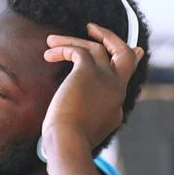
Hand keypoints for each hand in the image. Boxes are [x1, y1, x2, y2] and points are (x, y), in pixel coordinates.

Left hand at [41, 24, 143, 149]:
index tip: (107, 57)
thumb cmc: (65, 145)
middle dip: (112, 39)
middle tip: (94, 29)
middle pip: (125, 56)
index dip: (110, 70)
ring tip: (50, 41)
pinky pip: (78, 50)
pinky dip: (63, 49)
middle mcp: (116, 92)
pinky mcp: (88, 72)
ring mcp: (106, 80)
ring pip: (97, 48)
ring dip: (72, 41)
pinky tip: (48, 55)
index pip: (118, 84)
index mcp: (115, 110)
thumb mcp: (75, 135)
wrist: (68, 143)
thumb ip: (75, 126)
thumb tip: (55, 139)